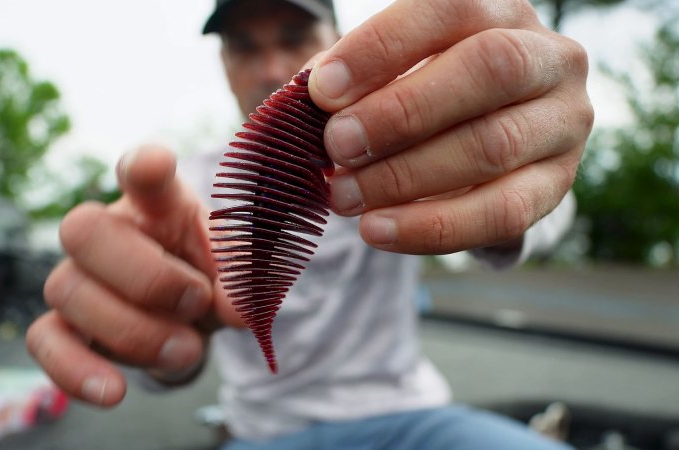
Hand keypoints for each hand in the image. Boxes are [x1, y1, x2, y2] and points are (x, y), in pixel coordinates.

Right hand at [26, 146, 241, 406]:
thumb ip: (246, 282)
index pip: (143, 174)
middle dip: (146, 276)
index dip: (144, 166)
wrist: (192, 323)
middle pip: (83, 228)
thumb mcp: (240, 275)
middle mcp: (110, 232)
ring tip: (186, 348)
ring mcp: (80, 276)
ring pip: (67, 290)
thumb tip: (240, 309)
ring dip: (134, 331)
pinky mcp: (64, 325)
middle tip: (196, 302)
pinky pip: (45, 342)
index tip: (155, 164)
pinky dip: (77, 371)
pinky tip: (114, 392)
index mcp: (159, 205)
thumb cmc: (211, 279)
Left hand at [308, 0, 592, 253]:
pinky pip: (501, 213)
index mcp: (500, 11)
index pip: (448, 9)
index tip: (322, 91)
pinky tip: (377, 230)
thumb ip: (356, 80)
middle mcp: (549, 57)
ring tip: (343, 196)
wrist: (496, 139)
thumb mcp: (396, 72)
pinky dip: (431, 227)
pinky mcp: (557, 184)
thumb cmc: (430, 95)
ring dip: (405, 177)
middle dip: (401, 112)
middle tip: (337, 146)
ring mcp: (563, 123)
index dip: (381, 48)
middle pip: (488, 70)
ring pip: (492, 146)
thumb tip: (307, 99)